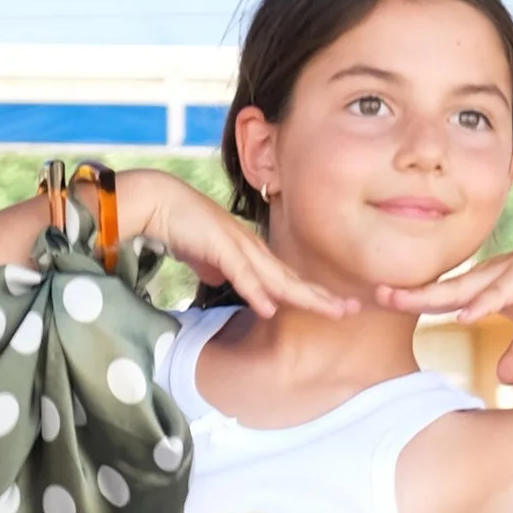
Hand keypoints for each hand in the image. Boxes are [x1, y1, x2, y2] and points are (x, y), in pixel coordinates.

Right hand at [111, 168, 353, 320]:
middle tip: (353, 309)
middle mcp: (252, 248)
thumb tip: (224, 284)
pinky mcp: (218, 244)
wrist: (159, 201)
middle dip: (323, 296)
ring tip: (329, 311)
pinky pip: (241, 272)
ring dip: (303, 296)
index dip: (313, 295)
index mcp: (252, 253)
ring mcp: (237, 245)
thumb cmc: (182, 227)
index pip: (288, 279)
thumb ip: (220, 270)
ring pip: (276, 277)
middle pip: (292, 279)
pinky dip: (255, 291)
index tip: (338, 308)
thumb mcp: (207, 258)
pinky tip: (269, 309)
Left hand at [374, 230, 512, 383]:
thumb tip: (503, 380)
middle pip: (440, 288)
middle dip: (408, 294)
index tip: (382, 306)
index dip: (413, 301)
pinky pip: (501, 292)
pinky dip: (482, 304)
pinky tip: (463, 315)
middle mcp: (489, 277)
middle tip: (373, 296)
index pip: (441, 296)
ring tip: (402, 300)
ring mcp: (507, 274)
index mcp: (486, 287)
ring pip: (462, 287)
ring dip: (432, 295)